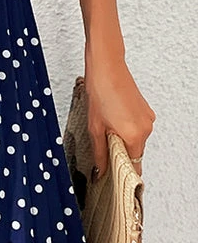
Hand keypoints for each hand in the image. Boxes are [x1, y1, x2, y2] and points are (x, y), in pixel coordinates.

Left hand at [83, 48, 155, 178]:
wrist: (106, 67)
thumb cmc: (100, 91)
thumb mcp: (94, 127)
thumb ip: (99, 152)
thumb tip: (100, 170)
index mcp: (134, 135)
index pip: (133, 166)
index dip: (122, 171)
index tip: (112, 175)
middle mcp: (146, 128)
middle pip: (134, 152)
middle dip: (120, 153)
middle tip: (103, 147)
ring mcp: (147, 118)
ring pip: (135, 139)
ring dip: (122, 139)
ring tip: (106, 127)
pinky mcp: (145, 110)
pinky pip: (137, 127)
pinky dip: (126, 128)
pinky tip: (113, 118)